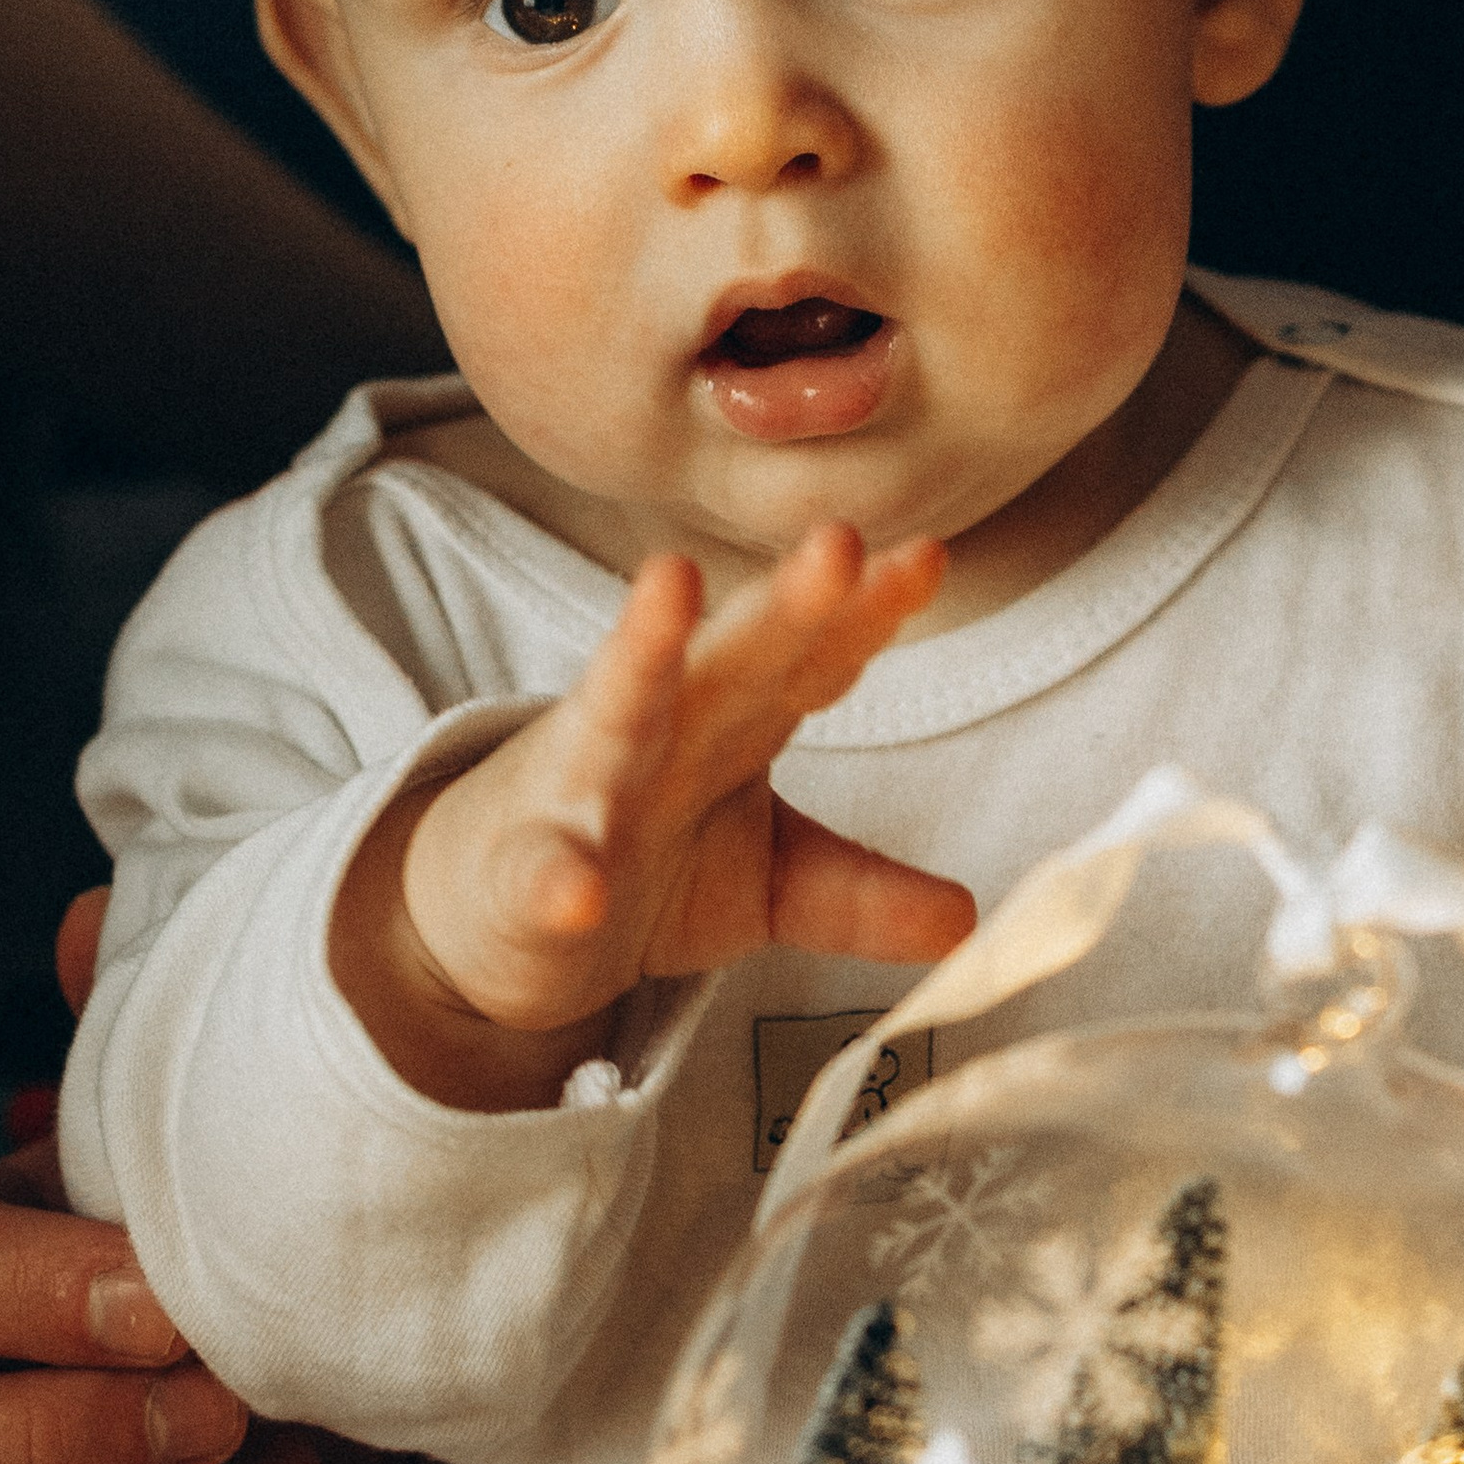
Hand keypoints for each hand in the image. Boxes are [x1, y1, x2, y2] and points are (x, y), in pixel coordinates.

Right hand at [342, 524, 975, 1108]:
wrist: (495, 913)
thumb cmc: (640, 857)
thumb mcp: (768, 884)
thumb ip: (859, 893)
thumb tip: (969, 921)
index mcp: (733, 720)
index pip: (810, 655)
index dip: (865, 610)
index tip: (926, 558)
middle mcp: (663, 729)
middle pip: (731, 654)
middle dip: (785, 599)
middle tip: (837, 542)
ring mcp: (585, 790)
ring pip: (616, 707)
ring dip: (644, 647)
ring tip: (670, 584)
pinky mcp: (525, 871)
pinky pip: (541, 870)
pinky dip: (557, 877)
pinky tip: (576, 891)